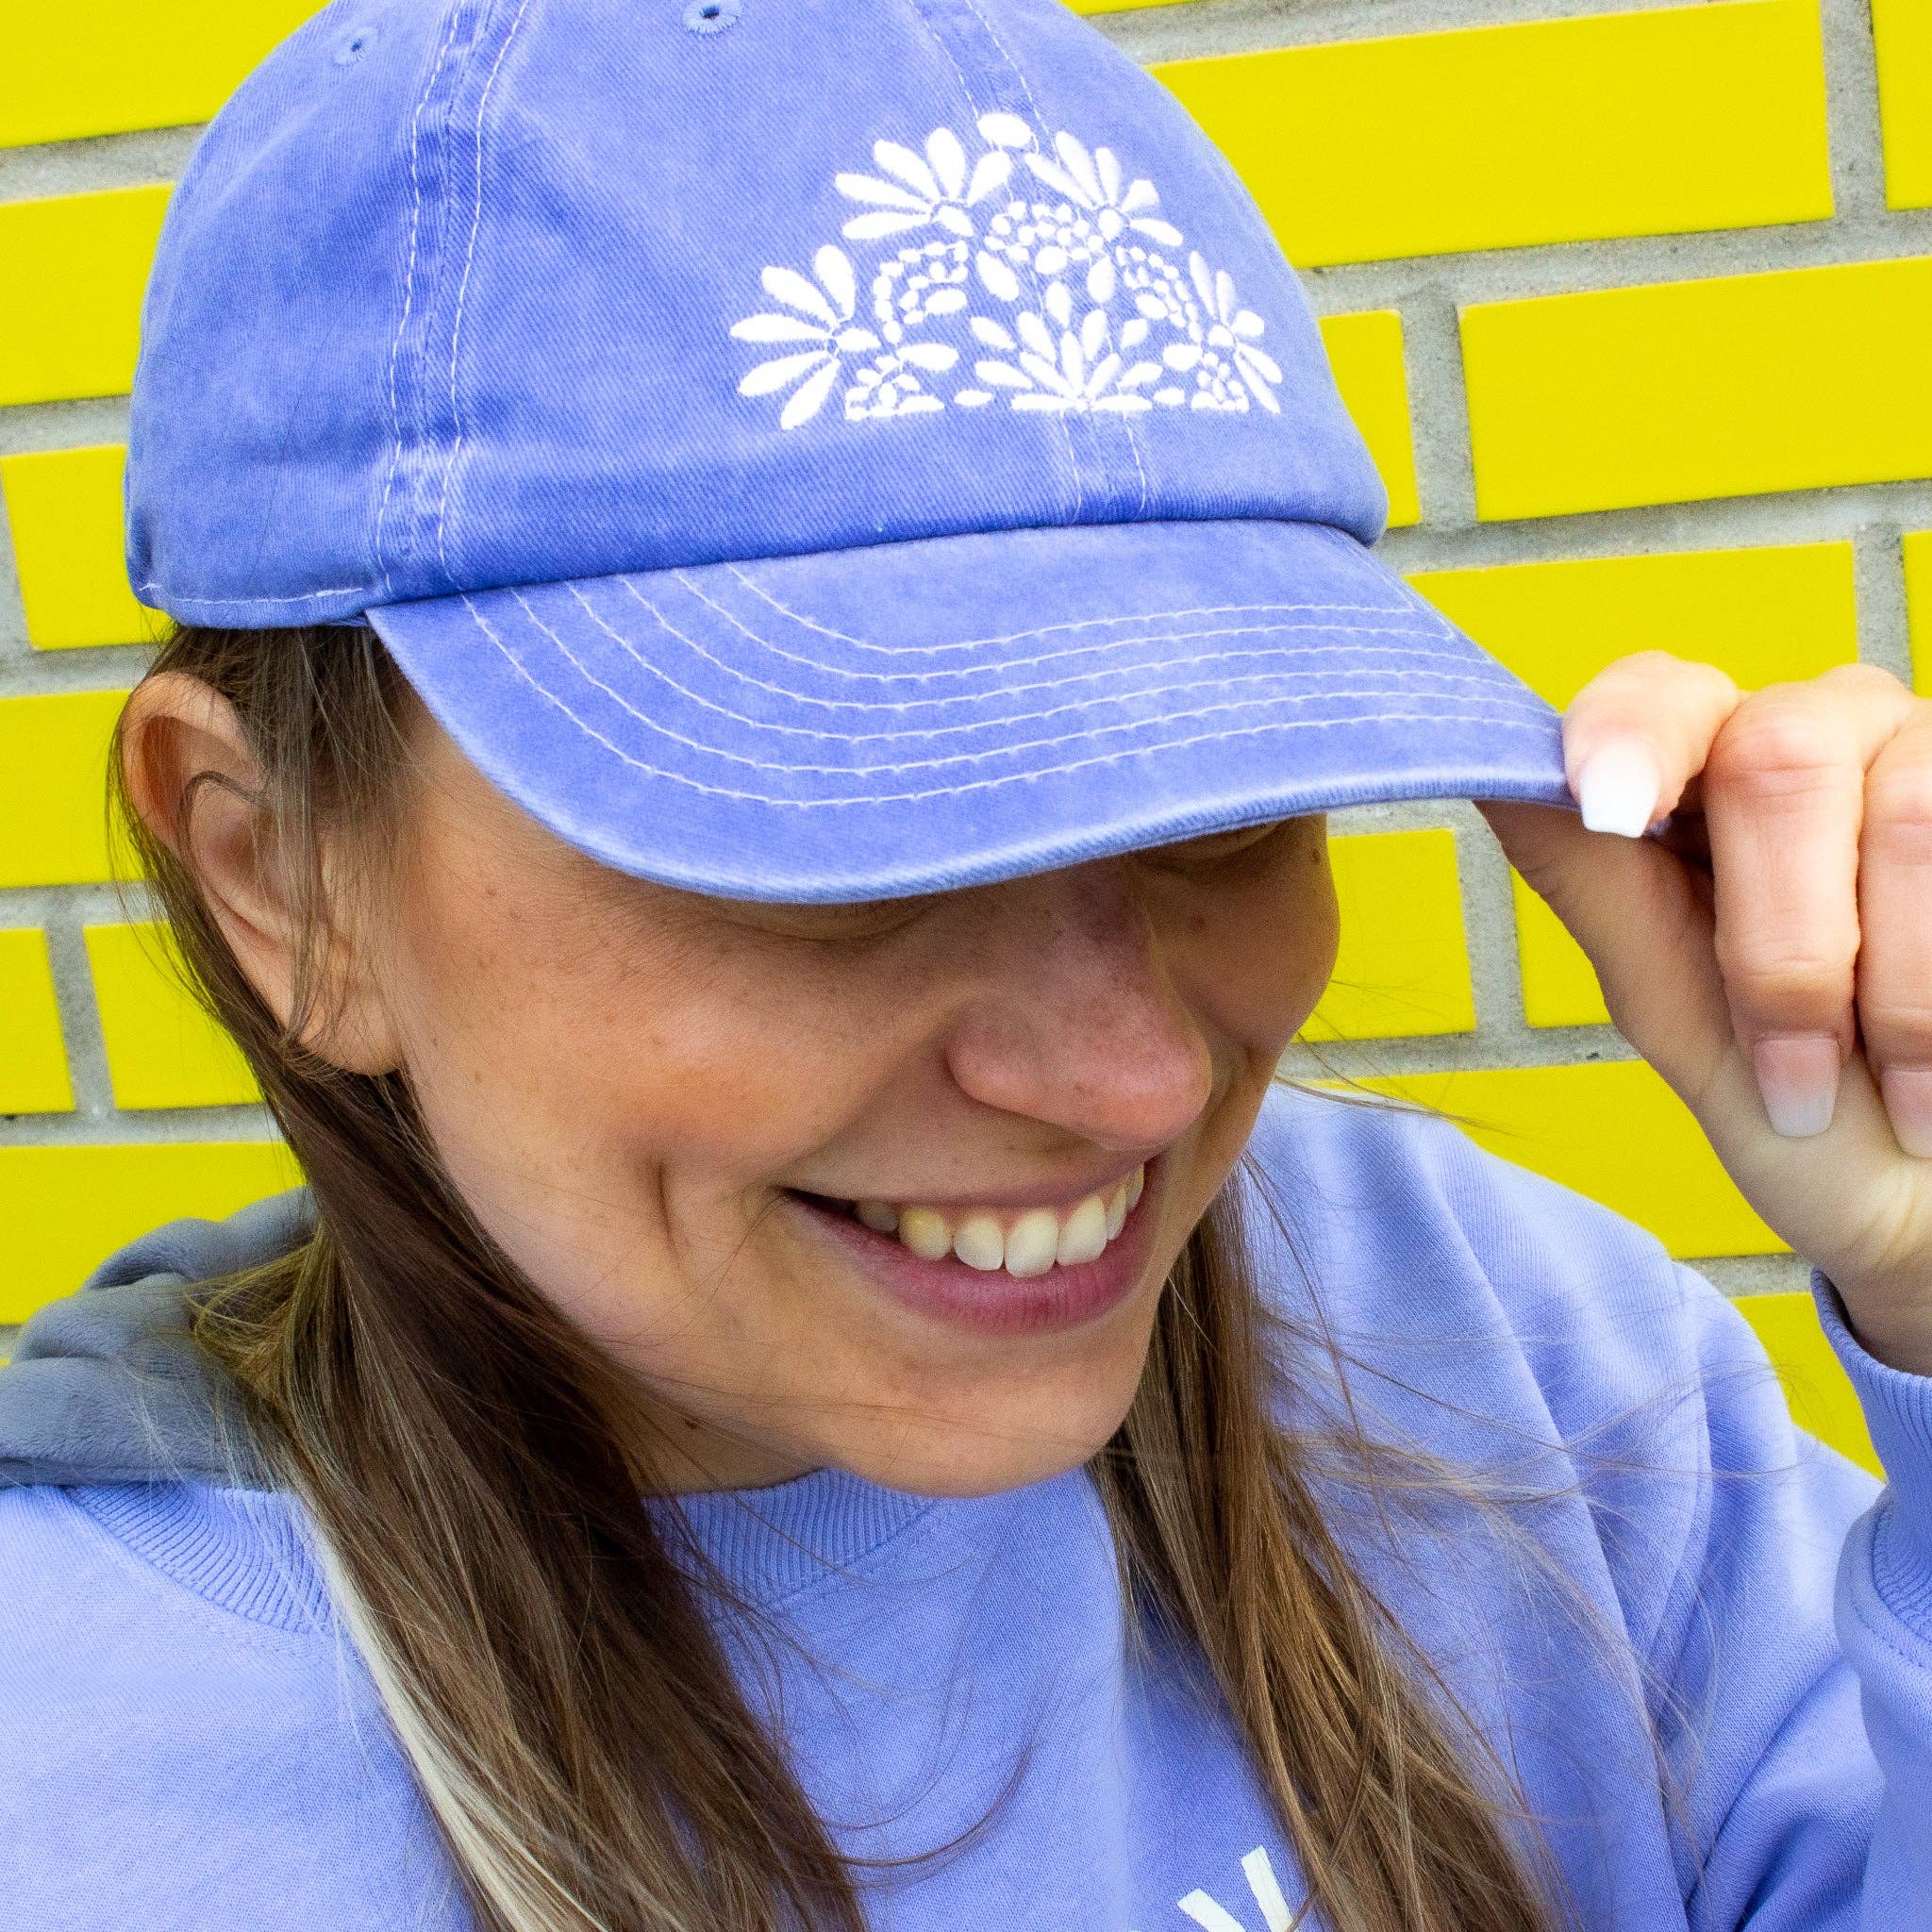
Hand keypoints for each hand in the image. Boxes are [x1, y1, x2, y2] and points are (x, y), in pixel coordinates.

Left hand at [1477, 654, 1931, 1377]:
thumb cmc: (1801, 1107)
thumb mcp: (1675, 1007)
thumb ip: (1597, 884)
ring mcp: (1931, 759)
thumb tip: (1495, 778)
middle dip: (1778, 942)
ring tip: (1882, 1089)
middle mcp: (1823, 734)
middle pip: (1776, 753)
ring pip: (1901, 812)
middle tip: (1792, 1074)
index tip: (1608, 810)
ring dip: (1878, 991)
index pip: (1655, 693)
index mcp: (1709, 774)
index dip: (1626, 735)